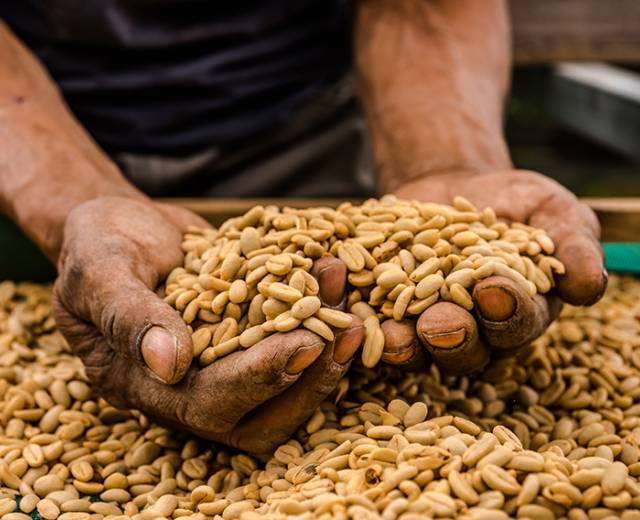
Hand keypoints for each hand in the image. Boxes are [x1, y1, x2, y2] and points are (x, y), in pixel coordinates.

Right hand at [52, 196, 362, 456]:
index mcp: (144, 384)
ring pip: (286, 391)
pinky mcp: (248, 344)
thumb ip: (129, 315)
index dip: (258, 378)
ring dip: (326, 356)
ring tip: (352, 308)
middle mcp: (188, 390)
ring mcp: (223, 368)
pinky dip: (322, 324)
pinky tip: (339, 287)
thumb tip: (168, 363)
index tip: (304, 343)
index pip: (208, 402)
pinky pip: (292, 349)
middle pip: (262, 414)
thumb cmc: (99, 246)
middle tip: (347, 333)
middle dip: (309, 377)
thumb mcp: (100, 270)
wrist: (124, 229)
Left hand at [381, 169, 606, 373]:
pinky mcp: (382, 309)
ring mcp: (422, 324)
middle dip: (452, 337)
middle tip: (439, 324)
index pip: (516, 323)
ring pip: (414, 347)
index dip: (508, 312)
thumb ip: (572, 245)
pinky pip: (371, 321)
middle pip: (463, 347)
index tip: (496, 290)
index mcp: (518, 315)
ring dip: (402, 344)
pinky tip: (350, 308)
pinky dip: (361, 317)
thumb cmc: (513, 202)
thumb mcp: (551, 211)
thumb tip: (589, 285)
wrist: (455, 186)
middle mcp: (472, 331)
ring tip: (391, 333)